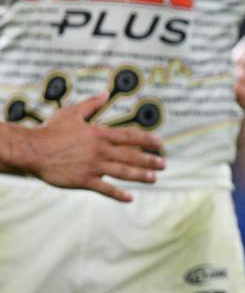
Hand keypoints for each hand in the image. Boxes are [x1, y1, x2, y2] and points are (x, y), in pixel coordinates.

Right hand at [23, 92, 164, 201]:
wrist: (32, 150)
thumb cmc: (51, 131)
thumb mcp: (73, 113)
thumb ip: (91, 104)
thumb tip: (104, 94)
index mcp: (100, 134)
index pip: (131, 137)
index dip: (148, 141)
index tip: (160, 144)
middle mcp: (101, 150)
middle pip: (132, 155)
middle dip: (150, 160)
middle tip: (164, 164)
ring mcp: (94, 166)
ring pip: (124, 172)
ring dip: (141, 176)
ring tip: (154, 178)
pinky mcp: (84, 180)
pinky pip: (105, 188)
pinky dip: (119, 194)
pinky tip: (130, 197)